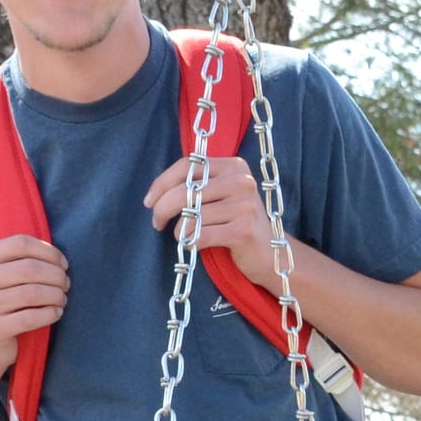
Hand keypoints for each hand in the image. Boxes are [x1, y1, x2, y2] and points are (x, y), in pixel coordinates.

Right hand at [0, 235, 68, 370]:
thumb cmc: (5, 300)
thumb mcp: (6, 274)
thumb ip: (24, 259)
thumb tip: (59, 259)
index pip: (20, 244)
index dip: (49, 252)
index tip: (63, 264)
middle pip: (28, 268)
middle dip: (56, 275)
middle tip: (66, 284)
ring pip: (32, 293)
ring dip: (56, 295)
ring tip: (62, 299)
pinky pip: (30, 317)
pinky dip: (50, 313)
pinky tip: (56, 313)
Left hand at [146, 155, 287, 283]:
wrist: (271, 255)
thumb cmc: (237, 225)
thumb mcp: (221, 197)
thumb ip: (197, 186)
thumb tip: (157, 193)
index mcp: (234, 166)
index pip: (187, 165)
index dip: (161, 183)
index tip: (149, 202)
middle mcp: (241, 181)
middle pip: (185, 190)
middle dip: (162, 209)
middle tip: (157, 223)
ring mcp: (245, 205)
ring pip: (191, 215)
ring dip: (178, 230)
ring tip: (183, 236)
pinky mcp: (244, 229)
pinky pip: (201, 234)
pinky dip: (190, 242)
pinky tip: (194, 244)